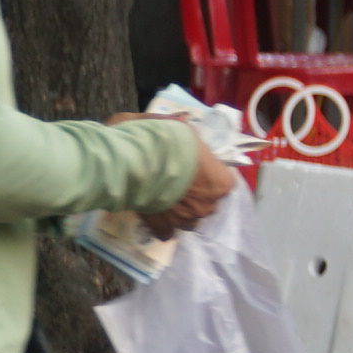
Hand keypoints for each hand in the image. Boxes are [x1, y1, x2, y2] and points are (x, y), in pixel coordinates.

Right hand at [135, 121, 237, 238]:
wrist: (129, 161)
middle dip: (195, 195)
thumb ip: (181, 126)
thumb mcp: (174, 124)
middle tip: (176, 181)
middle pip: (206, 203)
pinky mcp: (163, 228)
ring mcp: (186, 220)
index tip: (194, 168)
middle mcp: (208, 205)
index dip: (208, 175)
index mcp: (220, 182)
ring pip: (189, 219)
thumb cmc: (159, 140)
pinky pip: (167, 232)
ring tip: (164, 197)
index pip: (223, 183)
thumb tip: (183, 120)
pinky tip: (153, 213)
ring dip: (181, 211)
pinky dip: (162, 225)